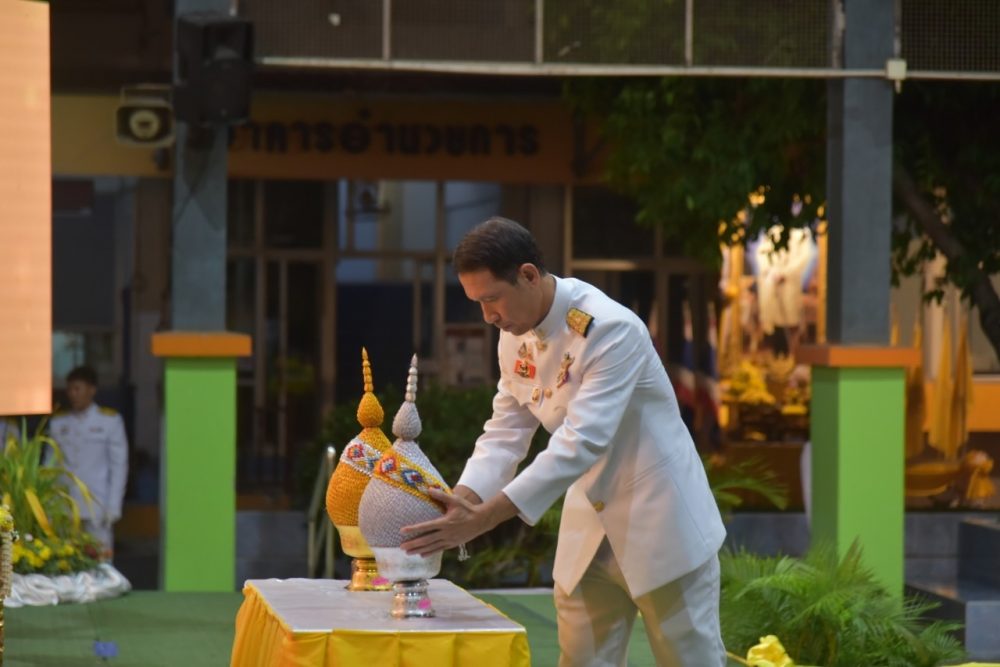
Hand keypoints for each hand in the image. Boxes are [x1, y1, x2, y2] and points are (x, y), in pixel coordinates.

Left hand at [400, 489, 517, 556]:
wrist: (481, 521)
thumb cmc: (467, 509)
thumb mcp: (455, 500)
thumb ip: (441, 495)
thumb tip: (429, 489)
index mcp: (445, 522)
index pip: (426, 526)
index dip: (414, 529)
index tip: (402, 530)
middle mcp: (446, 533)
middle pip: (426, 540)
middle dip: (413, 543)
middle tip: (401, 546)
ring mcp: (449, 540)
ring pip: (431, 547)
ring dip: (419, 550)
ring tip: (407, 553)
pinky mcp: (452, 544)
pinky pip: (439, 549)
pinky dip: (430, 552)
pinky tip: (421, 555)